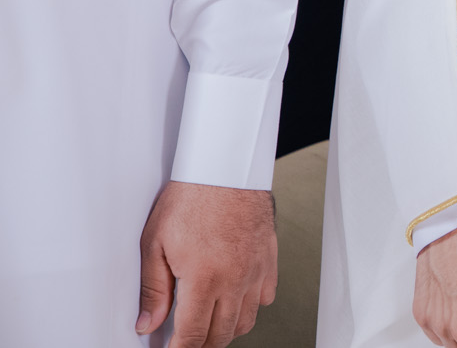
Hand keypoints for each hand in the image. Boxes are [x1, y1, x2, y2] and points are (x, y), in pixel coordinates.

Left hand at [136, 180, 276, 346]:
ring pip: (246, 321)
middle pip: (221, 334)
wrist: (226, 168)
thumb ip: (153, 290)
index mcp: (204, 279)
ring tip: (207, 325)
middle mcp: (235, 279)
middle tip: (183, 339)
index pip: (192, 336)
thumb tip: (147, 323)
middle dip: (200, 345)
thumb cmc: (191, 198)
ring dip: (225, 330)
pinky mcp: (268, 259)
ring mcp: (256, 270)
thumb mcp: (155, 244)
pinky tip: (233, 300)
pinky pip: (264, 297)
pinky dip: (249, 307)